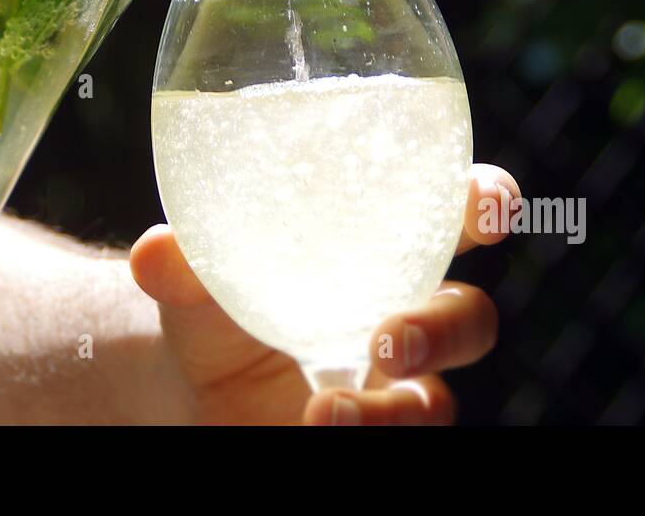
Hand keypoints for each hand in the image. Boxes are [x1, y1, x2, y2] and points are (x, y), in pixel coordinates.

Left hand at [130, 163, 519, 424]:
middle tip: (388, 338)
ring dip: (393, 411)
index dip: (486, 203)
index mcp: (385, 246)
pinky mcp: (370, 429)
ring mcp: (392, 385)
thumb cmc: (218, 299)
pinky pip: (393, 441)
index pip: (454, 212)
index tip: (488, 206)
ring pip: (434, 403)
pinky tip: (316, 425)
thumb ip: (183, 263)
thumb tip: (156, 254)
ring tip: (329, 411)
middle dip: (444, 327)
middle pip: (468, 318)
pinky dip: (362, 436)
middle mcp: (403, 312)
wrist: (192, 377)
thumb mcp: (196, 278)